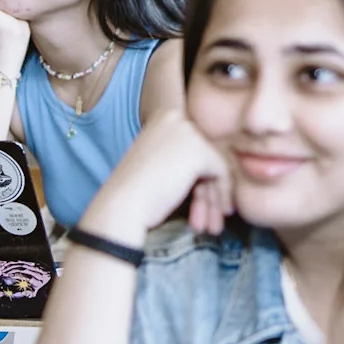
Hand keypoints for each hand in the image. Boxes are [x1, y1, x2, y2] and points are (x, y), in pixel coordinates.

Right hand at [78, 108, 233, 242]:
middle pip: (208, 155)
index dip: (201, 177)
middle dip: (209, 191)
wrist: (121, 206)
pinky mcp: (199, 151)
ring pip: (216, 166)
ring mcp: (188, 133)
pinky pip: (222, 172)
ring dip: (214, 199)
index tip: (200, 202)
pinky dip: (221, 196)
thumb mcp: (161, 163)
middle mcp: (176, 118)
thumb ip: (184, 157)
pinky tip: (211, 219)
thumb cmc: (135, 192)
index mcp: (163, 117)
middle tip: (209, 220)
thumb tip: (216, 168)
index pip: (196, 145)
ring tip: (211, 227)